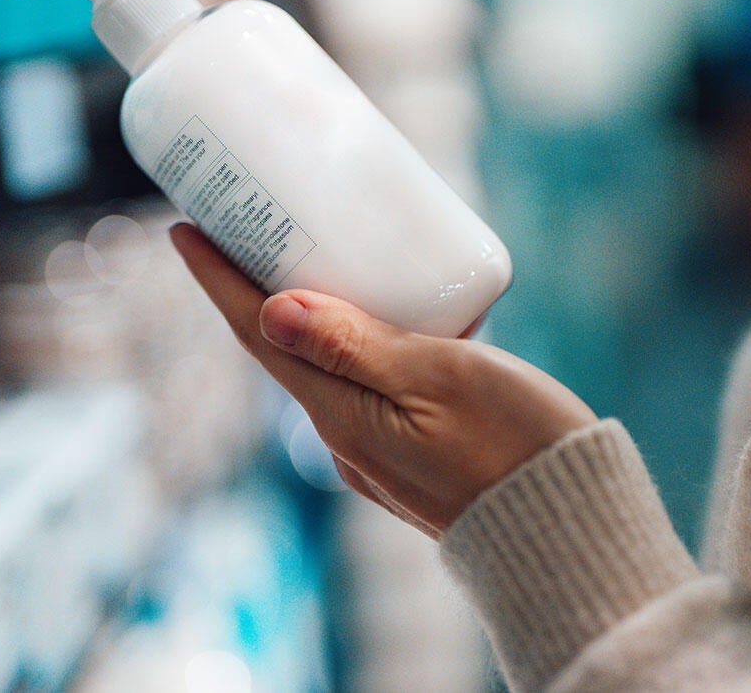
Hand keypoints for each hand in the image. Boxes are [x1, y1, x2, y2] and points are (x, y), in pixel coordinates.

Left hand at [169, 223, 596, 538]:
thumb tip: (270, 309)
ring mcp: (376, 451)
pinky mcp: (410, 453)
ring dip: (305, 314)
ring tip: (313, 258)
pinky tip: (384, 318)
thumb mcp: (439, 378)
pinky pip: (362, 385)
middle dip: (253, 288)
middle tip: (246, 225)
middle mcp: (345, 437)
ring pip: (324, 367)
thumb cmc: (514, 442)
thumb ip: (357, 347)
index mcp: (342, 415)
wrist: (567, 525)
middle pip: (281, 349)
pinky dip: (354, 341)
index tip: (184, 228)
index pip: (257, 335)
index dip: (217, 279)